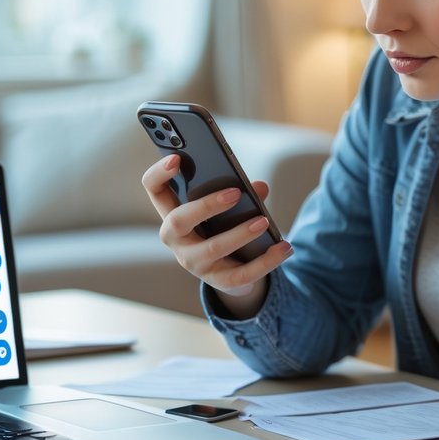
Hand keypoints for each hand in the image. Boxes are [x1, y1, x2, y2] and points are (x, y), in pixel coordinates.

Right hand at [141, 153, 292, 317]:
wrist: (231, 269)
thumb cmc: (223, 226)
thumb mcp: (227, 206)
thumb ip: (240, 192)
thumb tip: (259, 187)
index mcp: (173, 211)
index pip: (154, 189)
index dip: (159, 173)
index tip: (177, 159)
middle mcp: (176, 239)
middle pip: (178, 221)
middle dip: (206, 205)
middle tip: (235, 193)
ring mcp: (194, 262)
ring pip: (213, 248)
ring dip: (240, 233)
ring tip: (264, 221)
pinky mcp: (217, 281)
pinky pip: (240, 274)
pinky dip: (265, 261)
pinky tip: (284, 247)